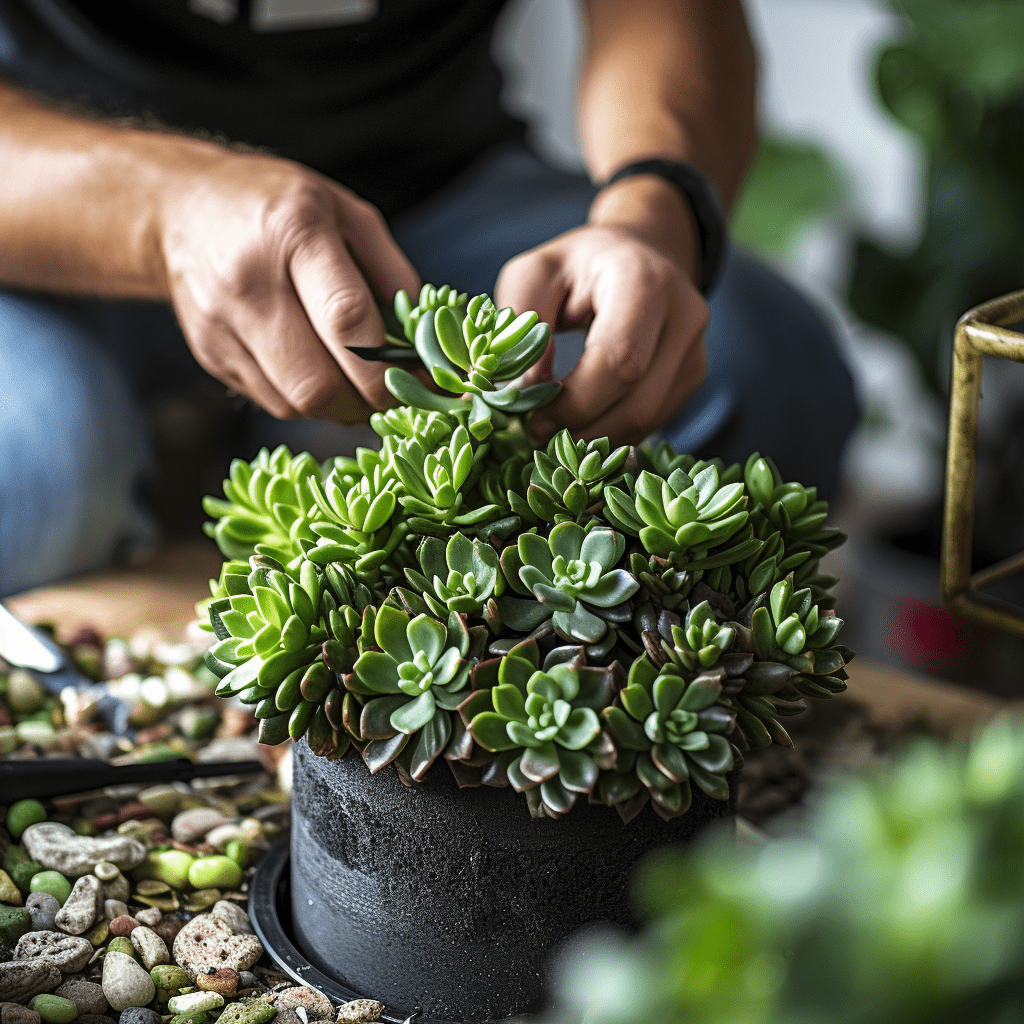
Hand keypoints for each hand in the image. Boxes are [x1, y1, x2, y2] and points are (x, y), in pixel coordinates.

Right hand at [157, 149, 418, 420]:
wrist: (183, 207)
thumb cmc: (279, 206)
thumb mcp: (348, 213)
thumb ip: (393, 273)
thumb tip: (426, 339)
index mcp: (294, 232)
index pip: (348, 322)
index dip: (391, 367)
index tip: (425, 381)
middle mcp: (250, 281)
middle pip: (318, 382)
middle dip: (369, 402)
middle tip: (398, 395)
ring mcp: (222, 324)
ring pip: (297, 403)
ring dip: (343, 409)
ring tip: (364, 387)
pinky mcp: (210, 354)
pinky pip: (275, 403)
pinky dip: (311, 402)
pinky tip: (325, 376)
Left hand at [495, 176, 707, 446]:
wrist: (637, 252)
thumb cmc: (577, 265)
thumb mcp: (534, 274)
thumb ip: (523, 323)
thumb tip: (528, 387)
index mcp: (643, 280)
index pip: (618, 361)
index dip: (573, 401)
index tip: (532, 412)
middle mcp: (684, 315)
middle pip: (636, 402)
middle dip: (580, 428)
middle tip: (538, 431)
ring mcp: (696, 348)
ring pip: (646, 420)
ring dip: (595, 438)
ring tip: (556, 429)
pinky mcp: (693, 374)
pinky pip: (653, 421)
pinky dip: (613, 432)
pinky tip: (584, 421)